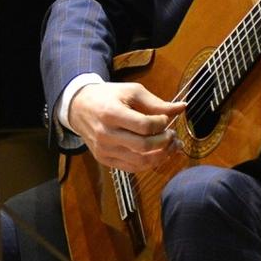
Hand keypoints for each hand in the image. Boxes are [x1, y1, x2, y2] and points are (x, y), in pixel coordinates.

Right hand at [65, 81, 186, 171]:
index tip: (165, 119)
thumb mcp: (130, 92)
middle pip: (144, 146)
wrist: (78, 108)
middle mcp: (105, 134)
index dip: (161, 124)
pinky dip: (149, 163)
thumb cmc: (107, 97)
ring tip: (171, 146)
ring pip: (141, 162)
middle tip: (172, 135)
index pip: (144, 126)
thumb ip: (156, 103)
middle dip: (165, 142)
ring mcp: (104, 149)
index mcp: (111, 113)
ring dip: (162, 156)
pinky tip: (157, 154)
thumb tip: (181, 108)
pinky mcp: (104, 159)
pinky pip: (132, 168)